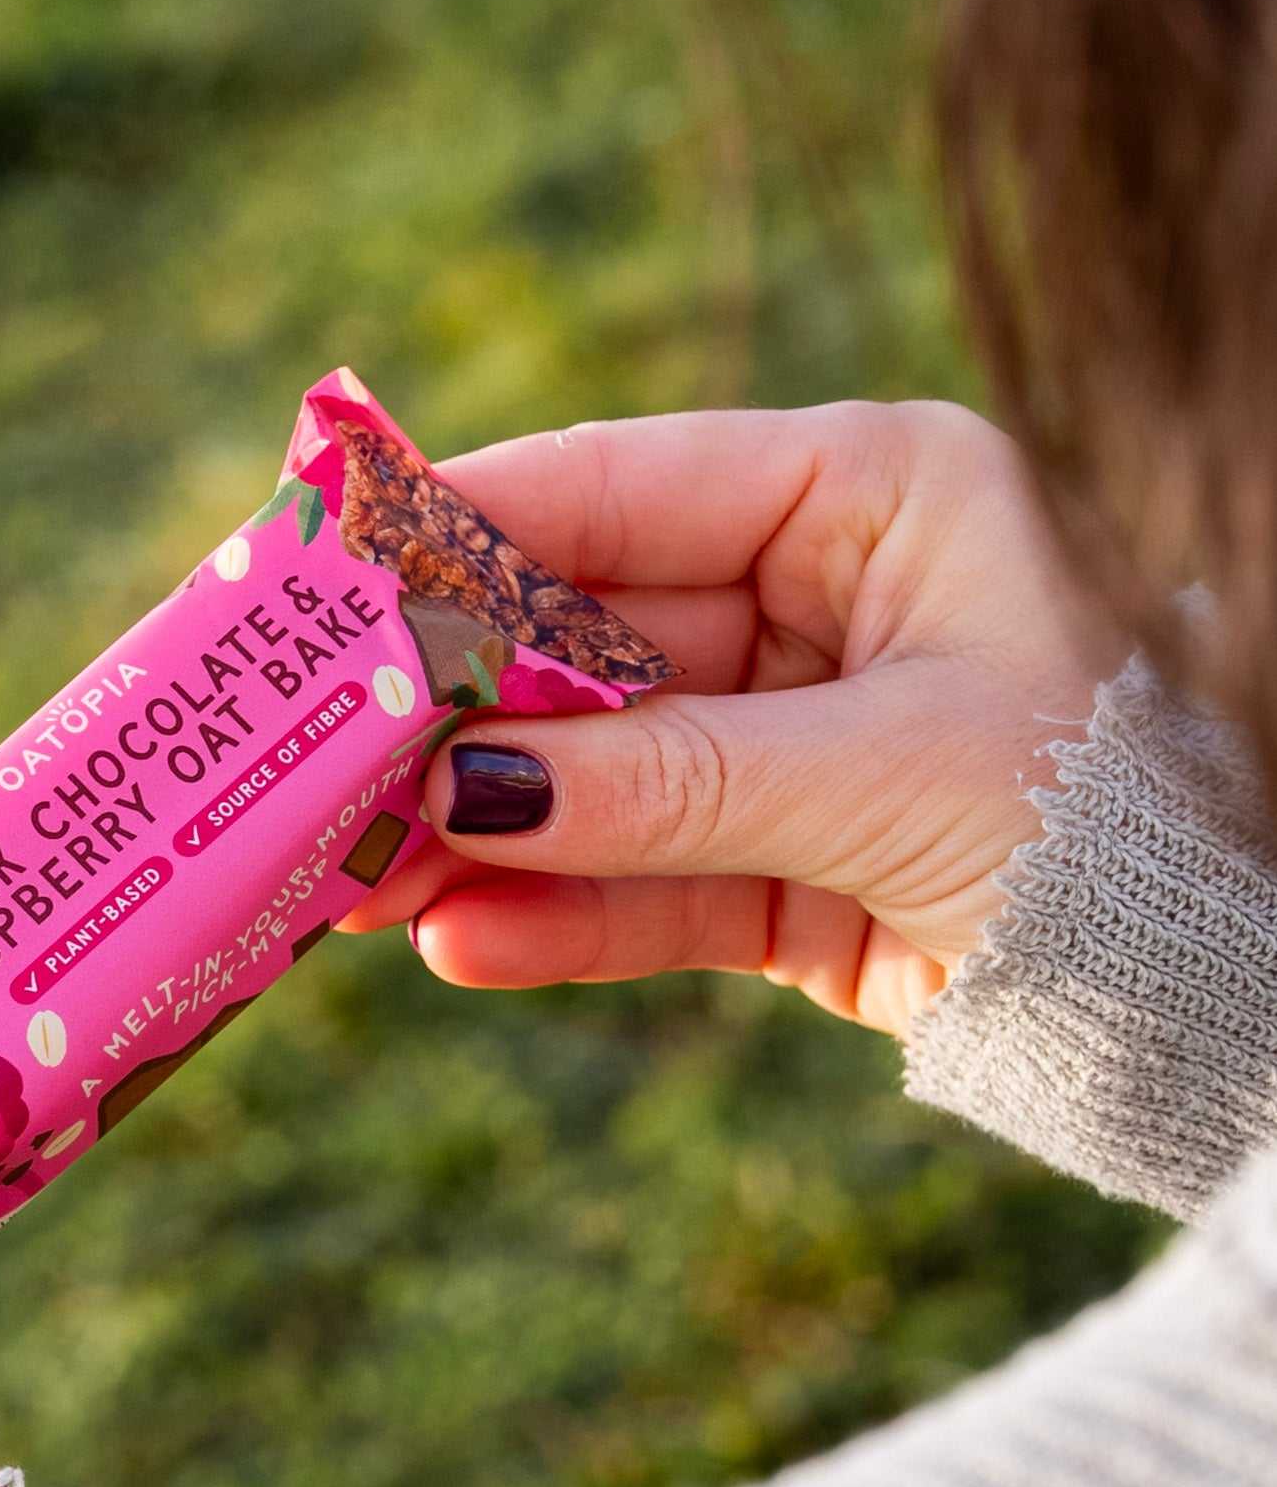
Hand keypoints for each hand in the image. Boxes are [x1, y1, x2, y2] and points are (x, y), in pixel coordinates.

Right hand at [340, 399, 1124, 1036]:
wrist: (1220, 999)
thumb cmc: (1101, 822)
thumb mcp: (878, 778)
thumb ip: (658, 781)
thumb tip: (454, 784)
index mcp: (874, 491)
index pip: (620, 487)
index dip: (461, 529)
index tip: (318, 567)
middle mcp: (826, 592)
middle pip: (582, 638)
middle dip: (444, 709)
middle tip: (301, 750)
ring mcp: (801, 731)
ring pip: (595, 771)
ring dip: (473, 831)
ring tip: (344, 881)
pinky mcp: (793, 866)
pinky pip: (644, 877)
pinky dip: (554, 915)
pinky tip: (456, 942)